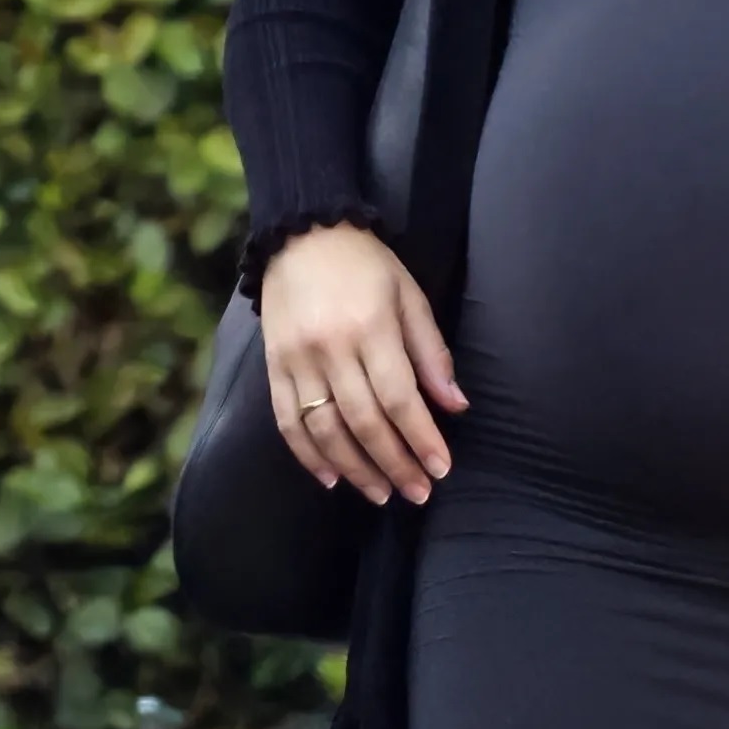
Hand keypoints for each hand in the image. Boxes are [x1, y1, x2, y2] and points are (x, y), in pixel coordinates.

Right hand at [261, 222, 466, 507]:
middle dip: (394, 464)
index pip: (400, 399)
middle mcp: (331, 349)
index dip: (421, 439)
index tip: (441, 469)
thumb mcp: (410, 296)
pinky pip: (287, 421)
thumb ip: (432, 353)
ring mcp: (297, 360)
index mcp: (371, 328)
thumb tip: (456, 406)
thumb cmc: (367, 266)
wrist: (301, 234)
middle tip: (418, 493)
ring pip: (325, 429)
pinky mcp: (273, 366)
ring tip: (381, 494)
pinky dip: (308, 455)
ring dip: (355, 469)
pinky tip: (331, 478)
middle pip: (364, 421)